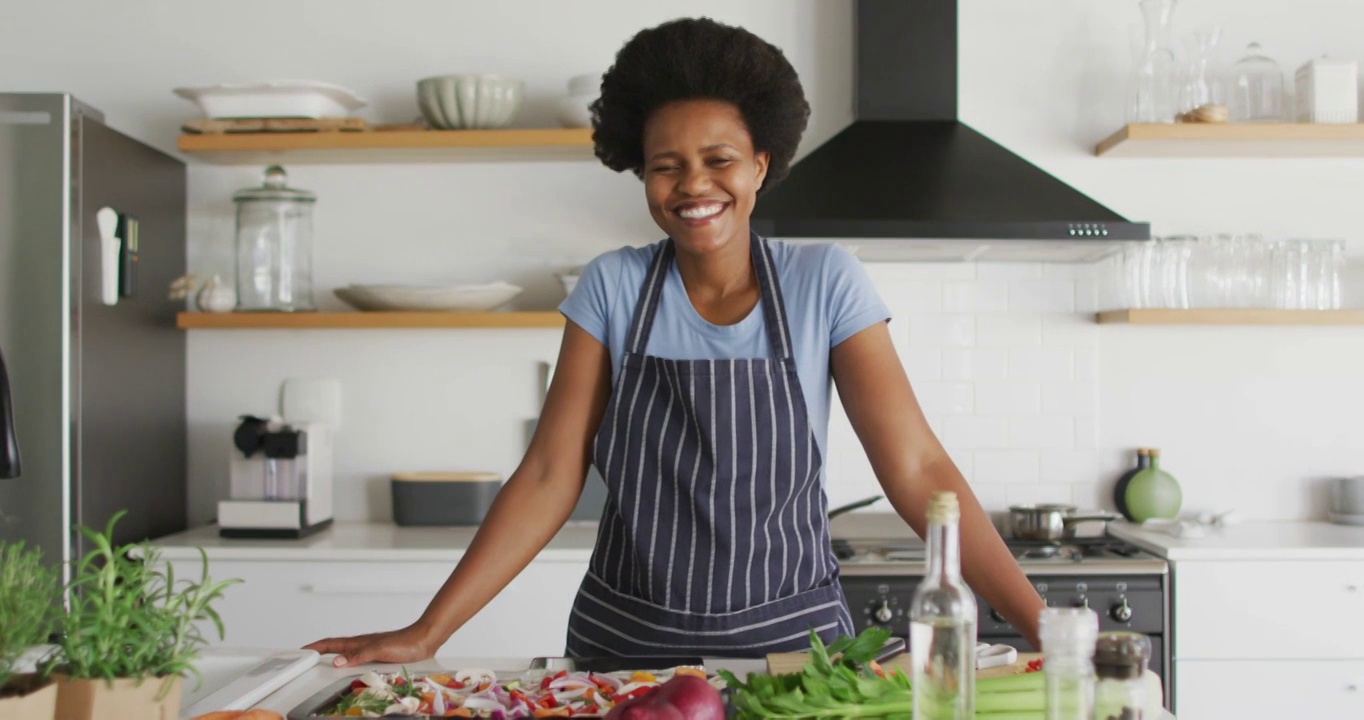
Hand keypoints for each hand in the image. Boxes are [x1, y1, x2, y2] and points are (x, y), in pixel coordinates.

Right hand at [303, 624, 437, 667]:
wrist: (424, 641)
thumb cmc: (404, 643)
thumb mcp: (378, 650)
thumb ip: (357, 656)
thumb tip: (336, 662)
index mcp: (358, 642)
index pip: (331, 644)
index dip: (315, 647)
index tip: (301, 651)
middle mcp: (362, 645)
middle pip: (335, 648)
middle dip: (319, 652)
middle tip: (307, 657)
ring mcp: (370, 650)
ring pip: (346, 653)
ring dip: (333, 657)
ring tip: (323, 664)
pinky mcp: (379, 656)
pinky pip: (357, 659)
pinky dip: (349, 663)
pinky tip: (351, 669)